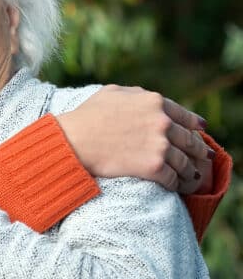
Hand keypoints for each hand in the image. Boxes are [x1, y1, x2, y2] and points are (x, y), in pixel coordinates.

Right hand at [57, 85, 211, 192]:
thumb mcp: (113, 92)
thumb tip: (150, 98)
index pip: (185, 116)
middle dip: (198, 150)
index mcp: (155, 102)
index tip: (201, 130)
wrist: (74, 140)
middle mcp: (162, 122)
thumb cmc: (88, 115)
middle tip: (203, 157)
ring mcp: (160, 145)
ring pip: (185, 162)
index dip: (195, 125)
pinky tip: (174, 186)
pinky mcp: (154, 167)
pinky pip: (173, 178)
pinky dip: (175, 184)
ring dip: (189, 171)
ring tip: (191, 177)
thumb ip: (136, 93)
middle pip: (190, 140)